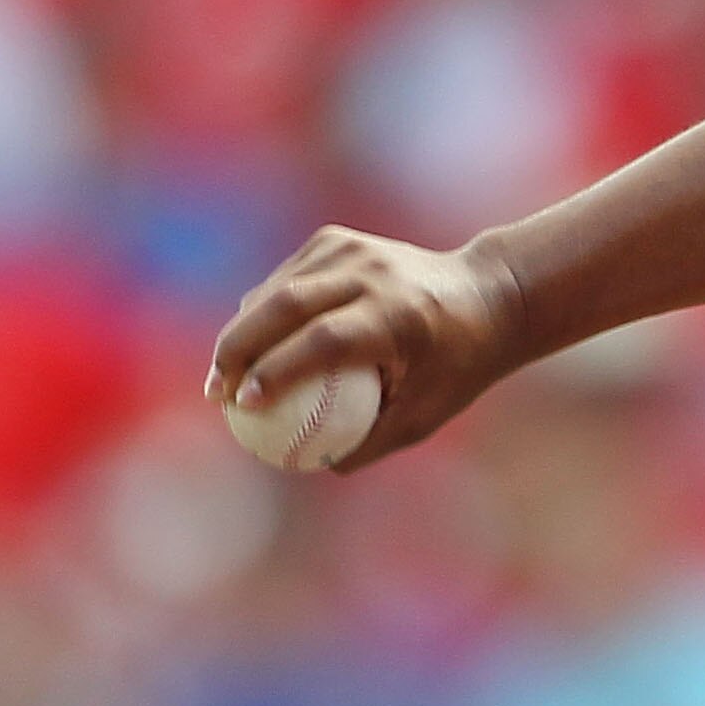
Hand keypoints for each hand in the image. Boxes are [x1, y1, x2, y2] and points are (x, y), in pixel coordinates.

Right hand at [206, 226, 530, 470]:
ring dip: (241, 328)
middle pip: (287, 303)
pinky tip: (248, 343)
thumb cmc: (458, 367)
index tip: (245, 404)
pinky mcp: (339, 239)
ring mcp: (355, 249)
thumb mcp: (428, 413)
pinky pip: (286, 276)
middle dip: (237, 347)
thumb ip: (372, 441)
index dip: (278, 370)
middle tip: (215, 392)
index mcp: (401, 316)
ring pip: (278, 287)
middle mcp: (375, 275)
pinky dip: (260, 308)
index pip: (325, 340)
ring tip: (222, 373)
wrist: (488, 295)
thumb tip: (312, 466)